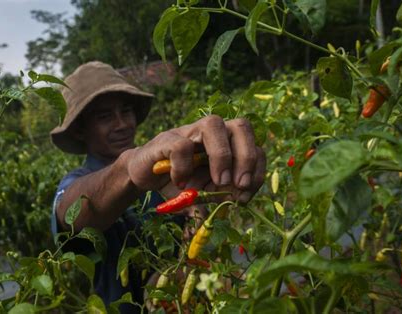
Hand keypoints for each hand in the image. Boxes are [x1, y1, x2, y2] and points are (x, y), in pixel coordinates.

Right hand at [126, 115, 265, 202]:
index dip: (257, 169)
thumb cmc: (179, 183)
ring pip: (213, 123)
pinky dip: (184, 167)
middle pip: (241, 126)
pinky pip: (181, 145)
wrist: (144, 177)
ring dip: (222, 155)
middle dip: (247, 157)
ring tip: (219, 182)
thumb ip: (221, 198)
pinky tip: (181, 183)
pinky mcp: (166, 139)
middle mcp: (211, 133)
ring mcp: (188, 132)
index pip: (254, 146)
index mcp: (226, 145)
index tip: (246, 195)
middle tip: (240, 185)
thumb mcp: (205, 195)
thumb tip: (238, 202)